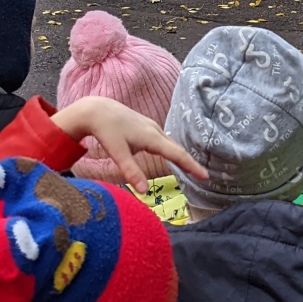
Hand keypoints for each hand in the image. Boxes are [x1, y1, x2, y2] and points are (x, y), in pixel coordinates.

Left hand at [51, 95, 205, 193]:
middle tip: (203, 176)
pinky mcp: (146, 127)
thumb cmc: (107, 131)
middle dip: (190, 162)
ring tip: (191, 169)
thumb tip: (144, 191)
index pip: (177, 154)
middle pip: (177, 149)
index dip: (192, 166)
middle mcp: (155, 130)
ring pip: (171, 143)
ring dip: (181, 156)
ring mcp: (151, 127)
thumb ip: (131, 171)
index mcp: (152, 137)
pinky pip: (164, 140)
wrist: (97, 110)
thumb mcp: (117, 153)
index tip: (205, 176)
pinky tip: (171, 155)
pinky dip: (172, 150)